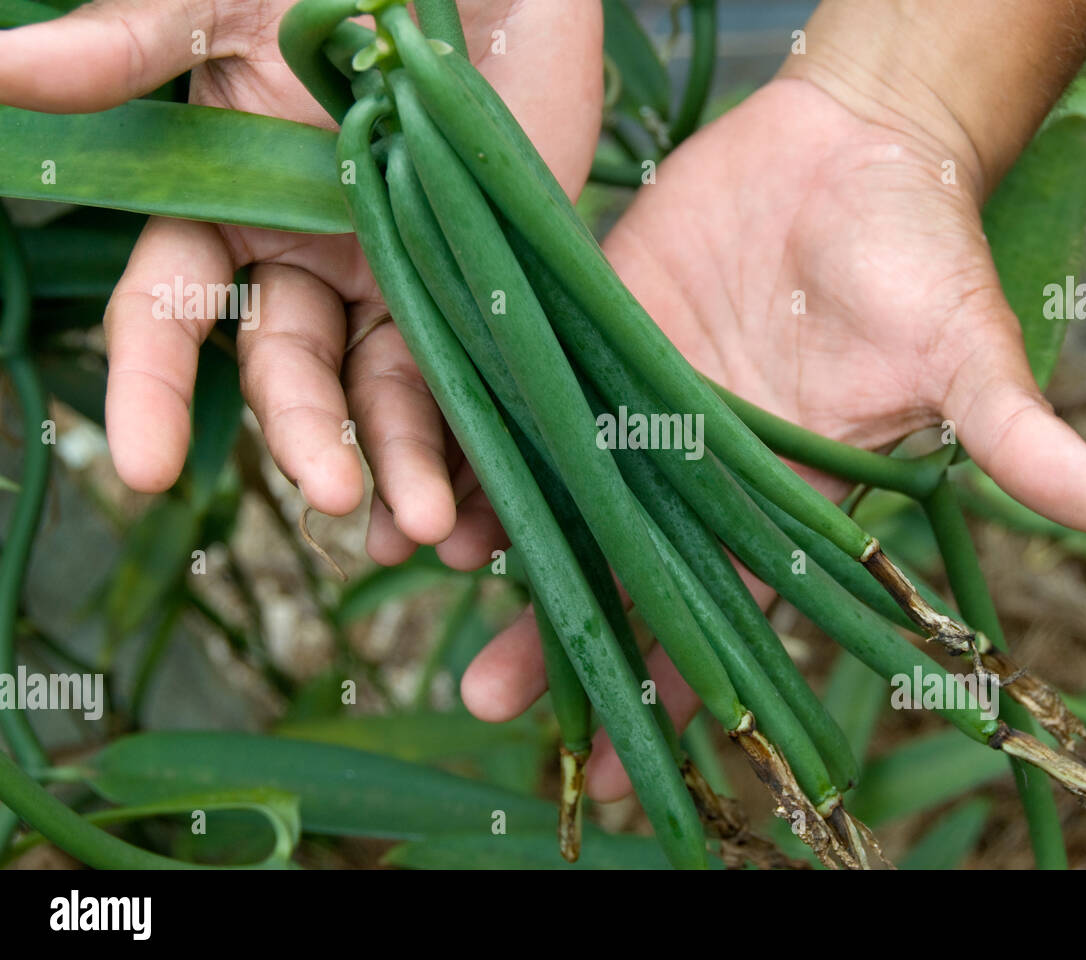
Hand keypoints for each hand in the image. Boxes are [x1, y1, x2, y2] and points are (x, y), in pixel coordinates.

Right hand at [0, 0, 603, 560]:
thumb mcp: (227, 3)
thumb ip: (127, 46)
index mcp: (232, 209)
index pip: (172, 314)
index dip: (152, 390)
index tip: (144, 468)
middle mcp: (314, 264)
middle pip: (293, 375)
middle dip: (309, 441)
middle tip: (337, 496)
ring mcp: (403, 281)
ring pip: (389, 395)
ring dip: (401, 466)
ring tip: (424, 527)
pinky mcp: (487, 288)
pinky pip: (480, 380)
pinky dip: (481, 446)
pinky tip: (489, 506)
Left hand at [459, 77, 1085, 799]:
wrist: (851, 144)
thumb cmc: (916, 249)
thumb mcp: (963, 344)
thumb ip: (1007, 428)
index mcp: (775, 498)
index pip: (712, 613)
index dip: (664, 683)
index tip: (608, 761)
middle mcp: (691, 466)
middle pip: (613, 568)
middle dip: (555, 634)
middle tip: (487, 700)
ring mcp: (632, 400)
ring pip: (553, 490)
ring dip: (497, 536)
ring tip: (424, 577)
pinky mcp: (592, 328)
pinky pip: (522, 391)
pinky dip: (476, 431)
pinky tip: (425, 466)